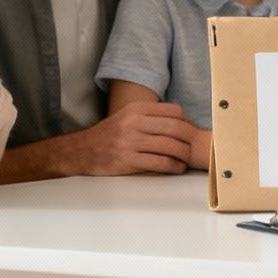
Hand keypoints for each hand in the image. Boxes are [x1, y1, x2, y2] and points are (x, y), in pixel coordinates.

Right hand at [78, 102, 196, 174]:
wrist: (83, 151)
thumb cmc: (110, 134)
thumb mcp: (127, 116)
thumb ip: (150, 116)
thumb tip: (181, 120)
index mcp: (136, 109)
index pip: (173, 111)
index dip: (187, 122)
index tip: (190, 132)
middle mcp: (133, 123)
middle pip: (174, 128)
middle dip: (189, 139)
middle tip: (194, 147)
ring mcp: (130, 142)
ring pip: (169, 146)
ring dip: (184, 155)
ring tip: (187, 159)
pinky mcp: (128, 161)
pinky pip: (159, 163)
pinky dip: (173, 167)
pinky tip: (177, 168)